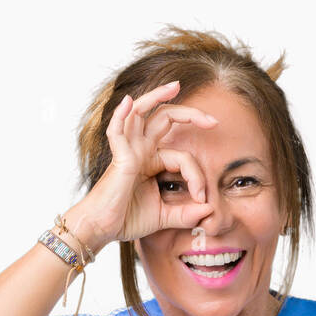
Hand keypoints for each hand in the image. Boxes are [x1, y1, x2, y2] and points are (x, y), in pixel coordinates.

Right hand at [74, 80, 217, 247]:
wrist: (103, 228)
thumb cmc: (127, 219)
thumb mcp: (164, 217)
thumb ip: (186, 214)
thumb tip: (210, 211)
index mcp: (152, 161)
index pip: (183, 158)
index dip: (197, 177)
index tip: (202, 200)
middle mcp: (141, 150)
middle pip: (165, 119)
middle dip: (190, 114)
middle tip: (212, 120)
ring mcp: (129, 150)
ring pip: (141, 112)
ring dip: (156, 96)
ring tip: (175, 86)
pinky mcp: (118, 158)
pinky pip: (116, 131)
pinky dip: (120, 115)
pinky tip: (128, 102)